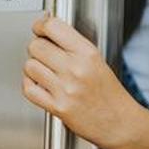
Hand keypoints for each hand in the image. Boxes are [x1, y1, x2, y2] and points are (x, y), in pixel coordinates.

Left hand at [23, 16, 138, 148]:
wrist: (119, 122)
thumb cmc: (109, 93)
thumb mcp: (97, 60)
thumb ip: (73, 45)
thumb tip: (48, 29)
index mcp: (87, 53)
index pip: (53, 27)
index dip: (41, 25)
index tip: (40, 28)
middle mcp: (76, 69)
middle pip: (36, 46)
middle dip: (37, 47)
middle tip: (43, 52)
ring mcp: (66, 89)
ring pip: (30, 66)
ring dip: (33, 67)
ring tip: (44, 70)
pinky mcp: (58, 107)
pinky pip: (29, 89)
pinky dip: (29, 84)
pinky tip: (39, 84)